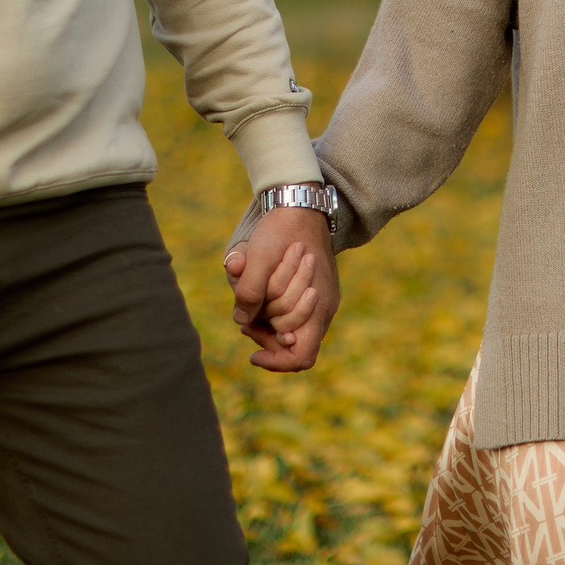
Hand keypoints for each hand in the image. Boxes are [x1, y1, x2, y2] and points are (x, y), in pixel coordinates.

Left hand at [223, 206, 338, 372]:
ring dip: (267, 318)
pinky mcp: (312, 288)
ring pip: (290, 326)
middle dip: (265, 334)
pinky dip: (272, 306)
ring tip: (248, 302)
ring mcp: (319, 298)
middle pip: (291, 342)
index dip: (276, 362)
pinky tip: (258, 292)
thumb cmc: (282, 230)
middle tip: (245, 321)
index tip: (252, 355)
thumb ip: (248, 291)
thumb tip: (241, 321)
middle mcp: (322, 307)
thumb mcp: (259, 257)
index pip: (301, 357)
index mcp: (318, 306)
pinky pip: (291, 310)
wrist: (299, 203)